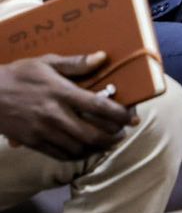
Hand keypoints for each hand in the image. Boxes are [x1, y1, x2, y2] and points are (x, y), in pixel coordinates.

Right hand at [0, 52, 136, 160]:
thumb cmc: (19, 74)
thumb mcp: (47, 62)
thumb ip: (76, 63)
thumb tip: (102, 57)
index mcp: (61, 93)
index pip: (98, 106)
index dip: (120, 114)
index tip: (132, 117)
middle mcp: (55, 115)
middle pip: (91, 133)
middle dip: (112, 136)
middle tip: (122, 133)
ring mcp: (43, 131)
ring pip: (77, 147)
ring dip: (96, 147)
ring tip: (107, 143)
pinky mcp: (32, 142)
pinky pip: (59, 154)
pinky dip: (76, 155)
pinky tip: (84, 150)